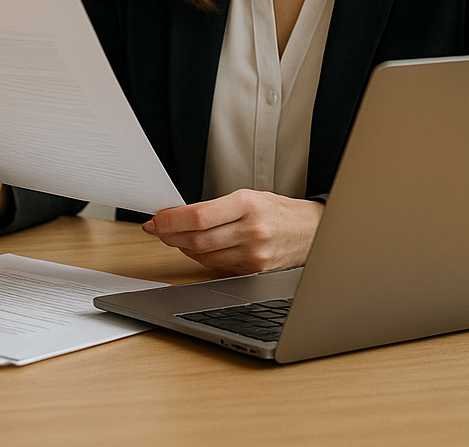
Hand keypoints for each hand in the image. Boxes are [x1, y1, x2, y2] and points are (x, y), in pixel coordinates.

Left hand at [141, 189, 322, 274]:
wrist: (312, 231)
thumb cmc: (278, 211)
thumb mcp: (249, 197)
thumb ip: (215, 207)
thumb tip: (178, 216)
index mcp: (248, 205)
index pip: (199, 216)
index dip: (171, 220)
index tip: (155, 220)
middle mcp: (251, 231)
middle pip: (197, 239)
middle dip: (170, 235)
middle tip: (157, 229)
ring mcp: (254, 255)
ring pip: (204, 256)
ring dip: (182, 247)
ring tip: (174, 237)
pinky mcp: (254, 271)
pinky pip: (217, 266)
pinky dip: (201, 257)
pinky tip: (196, 248)